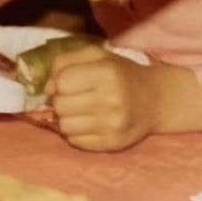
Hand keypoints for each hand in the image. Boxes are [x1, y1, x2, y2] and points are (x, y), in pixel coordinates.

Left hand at [45, 44, 201, 151]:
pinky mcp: (112, 144)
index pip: (62, 82)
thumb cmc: (121, 73)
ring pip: (65, 127)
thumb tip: (46, 88)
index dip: (58, 82)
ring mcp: (113, 125)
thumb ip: (66, 62)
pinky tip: (88, 123)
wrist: (154, 99)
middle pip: (61, 106)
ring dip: (66, 118)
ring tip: (79, 111)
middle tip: (73, 98)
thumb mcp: (96, 55)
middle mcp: (111, 99)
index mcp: (107, 72)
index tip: (67, 82)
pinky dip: (76, 133)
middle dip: (61, 101)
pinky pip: (76, 142)